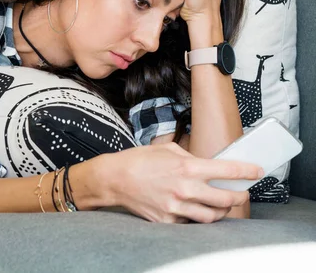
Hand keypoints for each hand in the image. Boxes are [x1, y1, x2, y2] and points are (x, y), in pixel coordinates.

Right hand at [92, 143, 262, 223]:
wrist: (114, 179)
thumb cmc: (138, 160)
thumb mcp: (167, 150)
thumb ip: (189, 157)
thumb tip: (205, 164)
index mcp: (187, 168)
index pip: (227, 171)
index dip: (247, 171)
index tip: (257, 171)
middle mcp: (185, 189)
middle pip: (226, 199)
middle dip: (239, 196)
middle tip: (241, 193)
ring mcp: (176, 207)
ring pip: (211, 216)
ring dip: (220, 211)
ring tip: (220, 205)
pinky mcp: (167, 220)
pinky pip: (189, 222)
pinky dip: (194, 216)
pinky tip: (192, 209)